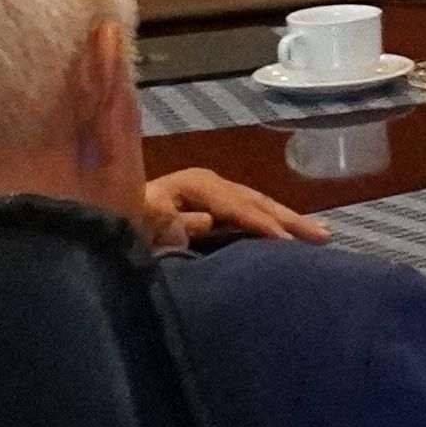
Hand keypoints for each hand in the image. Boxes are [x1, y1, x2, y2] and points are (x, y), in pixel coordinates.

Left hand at [136, 166, 328, 250]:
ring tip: (322, 234)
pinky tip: (294, 236)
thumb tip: (208, 220)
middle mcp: (208, 184)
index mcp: (193, 184)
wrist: (103, 222)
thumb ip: (169, 220)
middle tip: (323, 236)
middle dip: (289, 219)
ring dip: (289, 221)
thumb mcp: (139, 220)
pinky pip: (251, 216)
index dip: (261, 222)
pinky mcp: (215, 210)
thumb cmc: (120, 222)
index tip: (285, 242)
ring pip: (259, 206)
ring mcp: (214, 195)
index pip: (235, 204)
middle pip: (255, 201)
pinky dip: (274, 225)